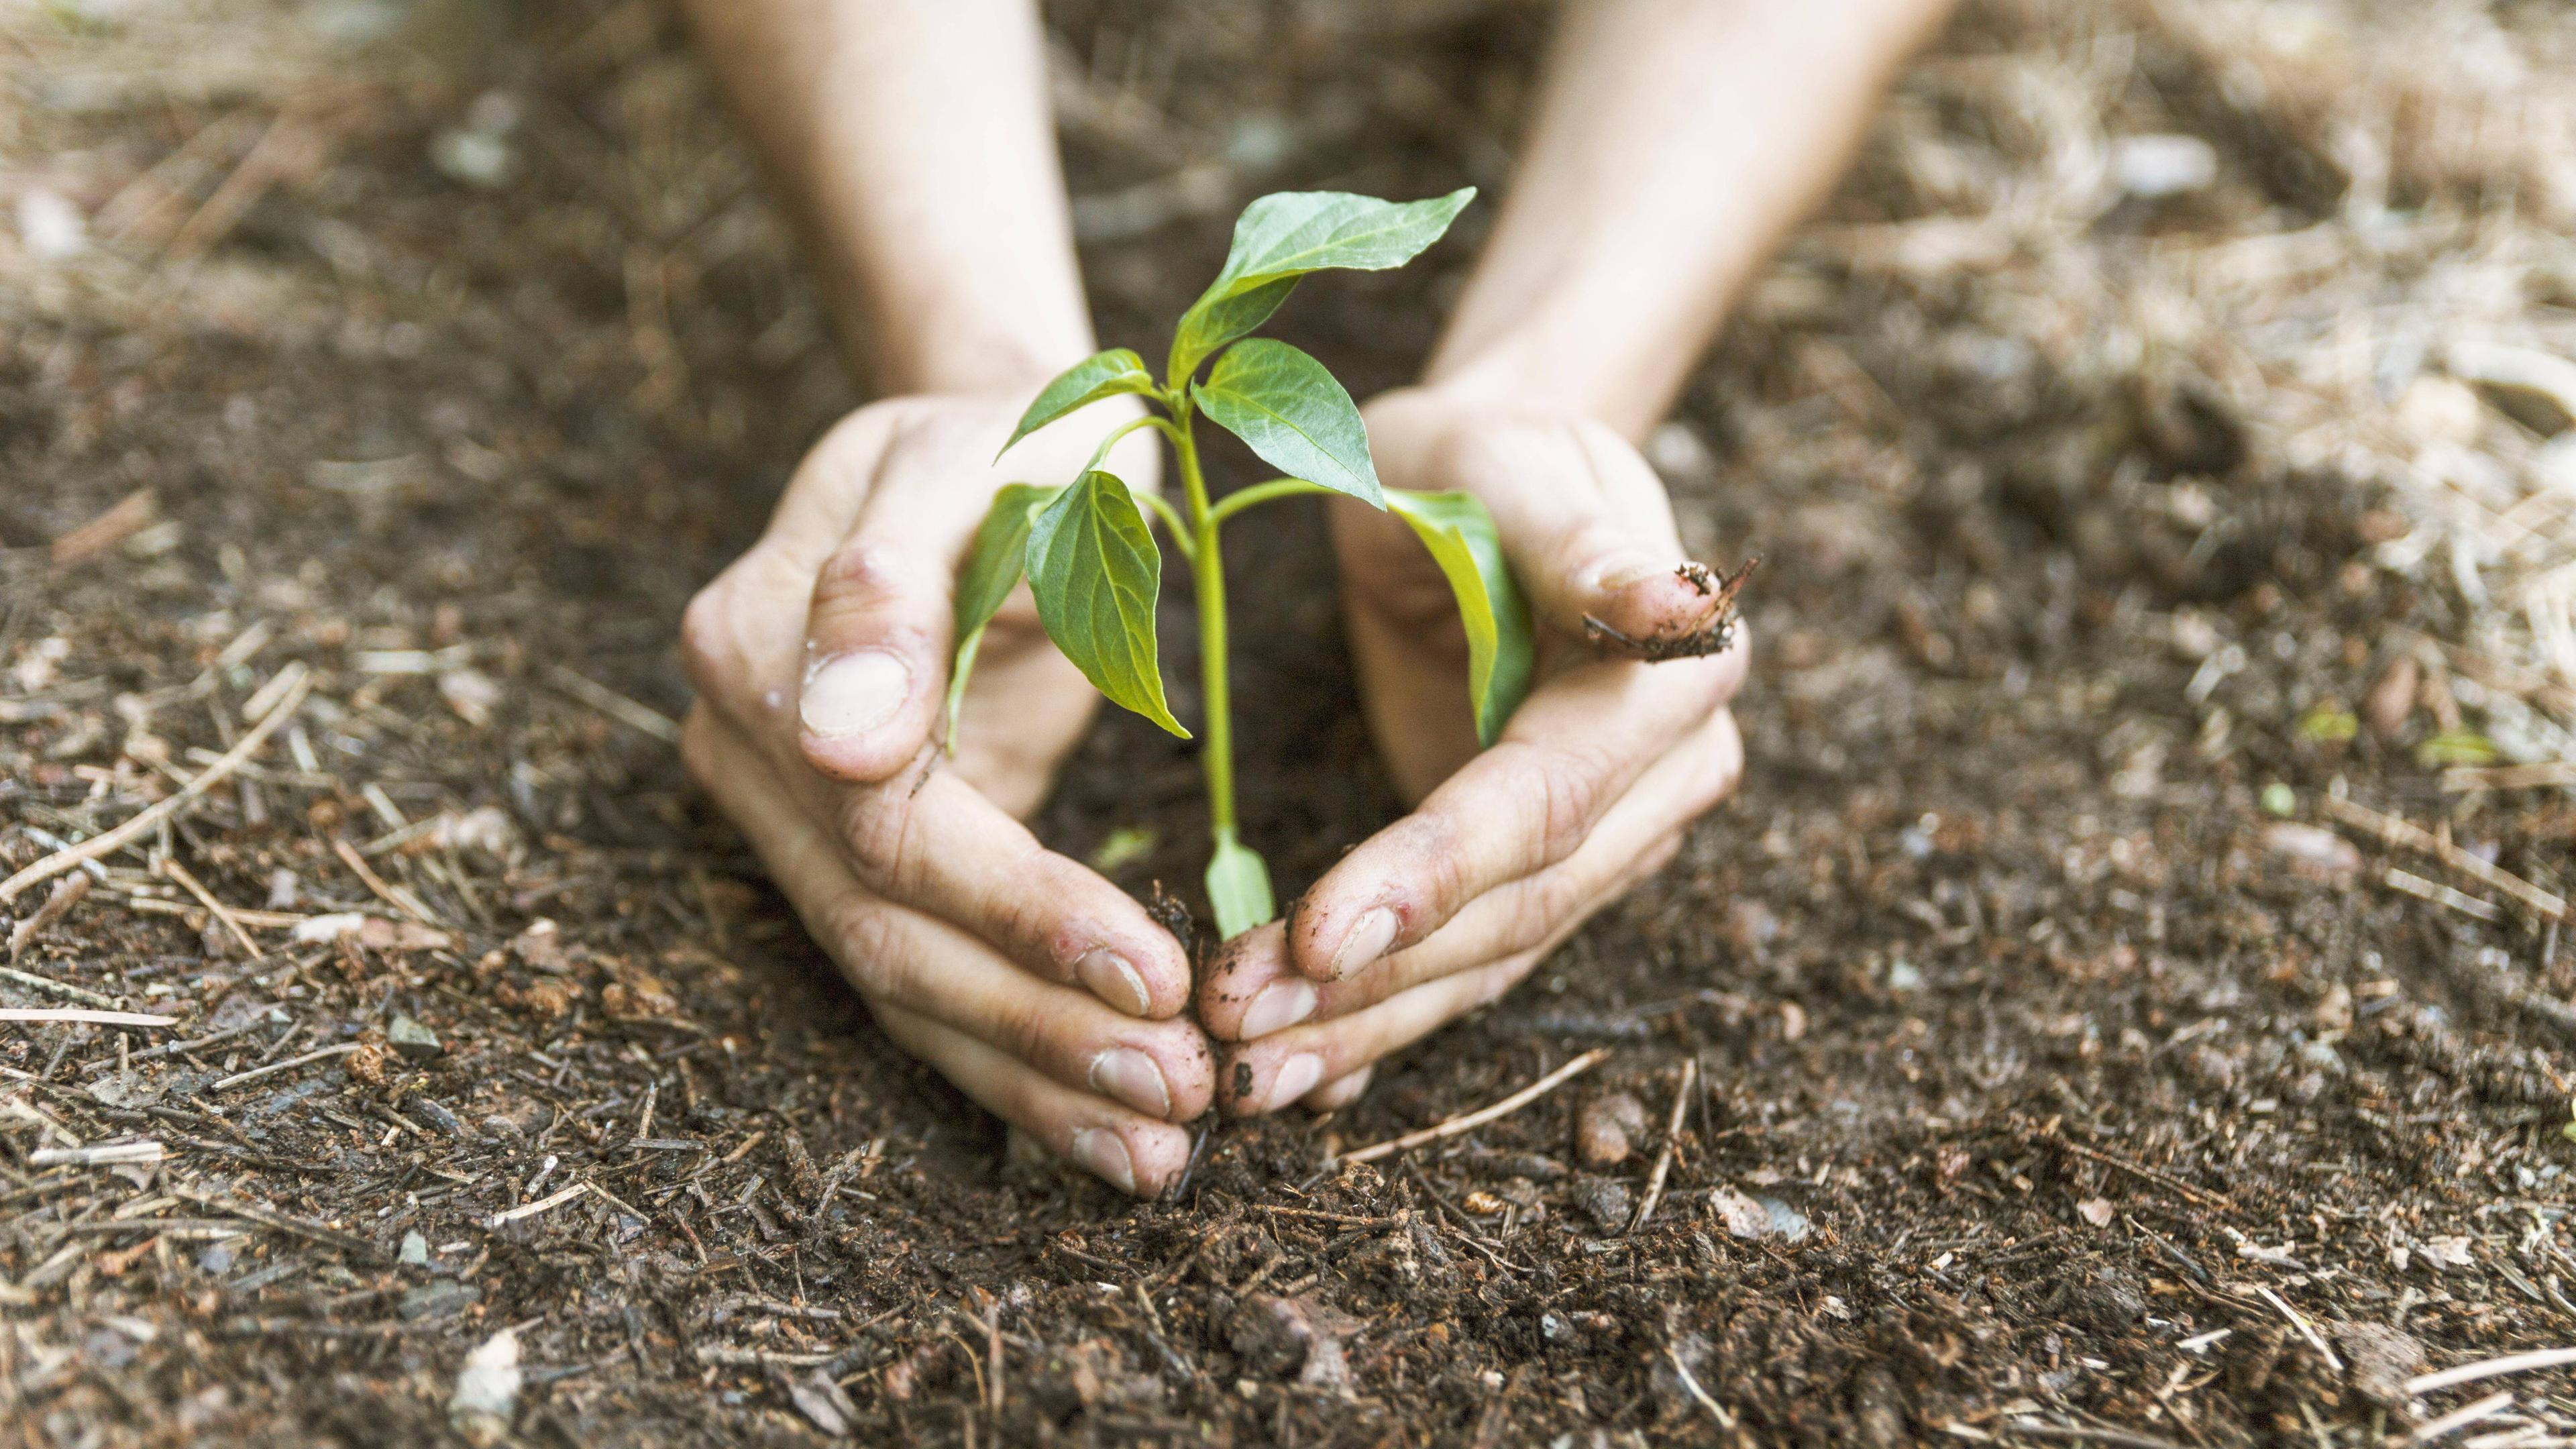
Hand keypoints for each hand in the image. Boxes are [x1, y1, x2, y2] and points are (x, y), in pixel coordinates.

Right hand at [681, 392, 1210, 1194]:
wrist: (999, 443)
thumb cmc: (1017, 435)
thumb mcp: (978, 459)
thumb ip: (895, 584)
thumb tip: (837, 743)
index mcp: (757, 641)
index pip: (887, 822)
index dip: (1020, 908)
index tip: (1157, 971)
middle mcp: (746, 746)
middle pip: (887, 928)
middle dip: (1038, 1023)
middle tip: (1184, 1095)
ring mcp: (785, 815)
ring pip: (899, 983)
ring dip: (1032, 1077)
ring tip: (1163, 1147)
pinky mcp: (850, 861)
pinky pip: (925, 981)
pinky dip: (1018, 1061)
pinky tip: (1111, 1129)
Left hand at [1198, 386, 1749, 1113]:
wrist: (1477, 485)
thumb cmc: (1477, 457)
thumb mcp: (1503, 463)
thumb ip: (1579, 535)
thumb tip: (1683, 607)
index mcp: (1668, 683)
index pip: (1543, 801)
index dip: (1434, 873)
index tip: (1315, 934)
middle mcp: (1662, 780)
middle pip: (1518, 908)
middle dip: (1376, 978)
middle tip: (1234, 1023)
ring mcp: (1610, 840)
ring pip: (1491, 960)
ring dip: (1368, 1026)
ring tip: (1245, 1074)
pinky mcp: (1541, 872)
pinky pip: (1467, 964)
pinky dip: (1381, 1023)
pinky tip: (1300, 1076)